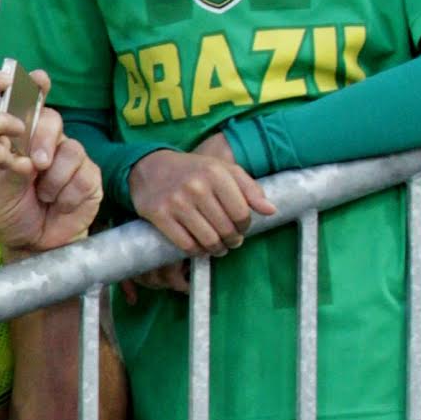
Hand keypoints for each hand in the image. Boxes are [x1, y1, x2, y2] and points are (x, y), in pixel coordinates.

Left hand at [0, 75, 103, 255]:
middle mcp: (50, 142)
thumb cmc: (11, 208)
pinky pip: (83, 175)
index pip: (32, 106)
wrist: (27, 242)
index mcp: (24, 138)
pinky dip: (66, 193)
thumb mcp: (1, 181)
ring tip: (41, 196)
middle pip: (53, 121)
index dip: (36, 89)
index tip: (37, 78)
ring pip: (70, 149)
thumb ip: (9, 156)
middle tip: (37, 163)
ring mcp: (73, 159)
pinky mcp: (90, 179)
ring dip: (53, 177)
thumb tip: (14, 132)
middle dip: (43, 139)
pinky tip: (56, 203)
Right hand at [127, 135, 274, 258]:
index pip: (241, 213)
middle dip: (232, 240)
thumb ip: (250, 188)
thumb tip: (271, 211)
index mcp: (216, 173)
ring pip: (207, 239)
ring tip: (217, 247)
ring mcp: (176, 201)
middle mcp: (196, 186)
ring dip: (216, 249)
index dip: (245, 226)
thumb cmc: (193, 171)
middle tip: (231, 241)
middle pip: (225, 228)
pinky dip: (196, 251)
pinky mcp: (158, 214)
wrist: (149, 167)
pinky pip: (185, 244)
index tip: (241, 228)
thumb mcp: (223, 170)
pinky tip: (199, 248)